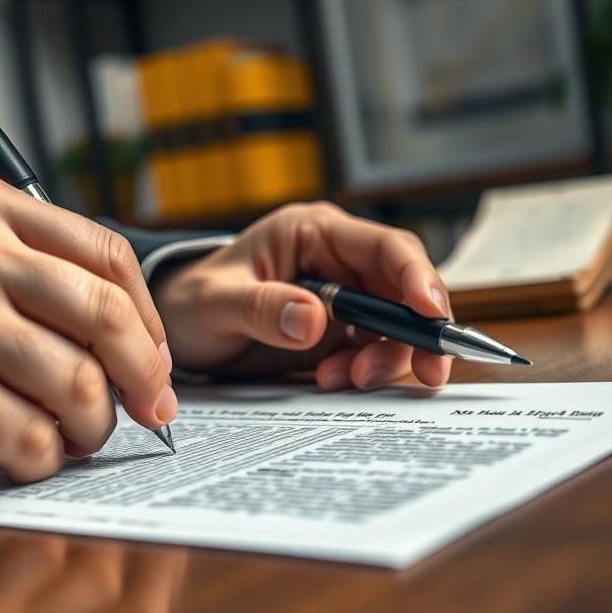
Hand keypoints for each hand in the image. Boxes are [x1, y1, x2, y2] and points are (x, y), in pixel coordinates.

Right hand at [0, 171, 175, 482]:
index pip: (107, 253)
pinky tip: (27, 455)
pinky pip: (28, 436)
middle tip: (154, 410)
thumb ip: (30, 263)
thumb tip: (132, 328)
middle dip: (144, 376)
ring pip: (77, 383)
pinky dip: (42, 458)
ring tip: (76, 437)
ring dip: (92, 426)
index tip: (156, 358)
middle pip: (105, 315)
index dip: (148, 316)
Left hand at [153, 201, 452, 390]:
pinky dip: (364, 370)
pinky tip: (334, 379)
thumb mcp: (215, 302)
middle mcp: (338, 263)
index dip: (418, 277)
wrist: (179, 328)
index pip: (385, 248)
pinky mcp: (336, 334)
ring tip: (349, 379)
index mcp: (314, 233)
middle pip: (405, 291)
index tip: (432, 313)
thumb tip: (313, 319)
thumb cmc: (192, 299)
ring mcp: (341, 300)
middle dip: (419, 332)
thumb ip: (261, 307)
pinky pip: (370, 352)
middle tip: (429, 371)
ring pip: (394, 327)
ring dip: (386, 358)